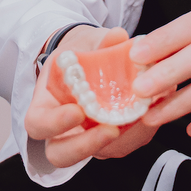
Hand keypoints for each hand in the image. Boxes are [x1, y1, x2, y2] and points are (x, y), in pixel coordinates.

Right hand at [24, 26, 151, 167]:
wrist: (91, 59)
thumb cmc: (82, 53)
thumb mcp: (87, 42)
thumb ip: (100, 41)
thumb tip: (118, 36)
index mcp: (45, 104)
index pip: (38, 124)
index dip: (55, 123)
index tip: (77, 111)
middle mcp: (62, 130)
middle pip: (61, 154)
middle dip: (86, 146)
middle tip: (110, 129)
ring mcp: (86, 138)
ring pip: (99, 153)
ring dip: (122, 139)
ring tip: (142, 116)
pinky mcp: (112, 141)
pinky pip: (124, 145)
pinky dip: (139, 132)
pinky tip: (152, 113)